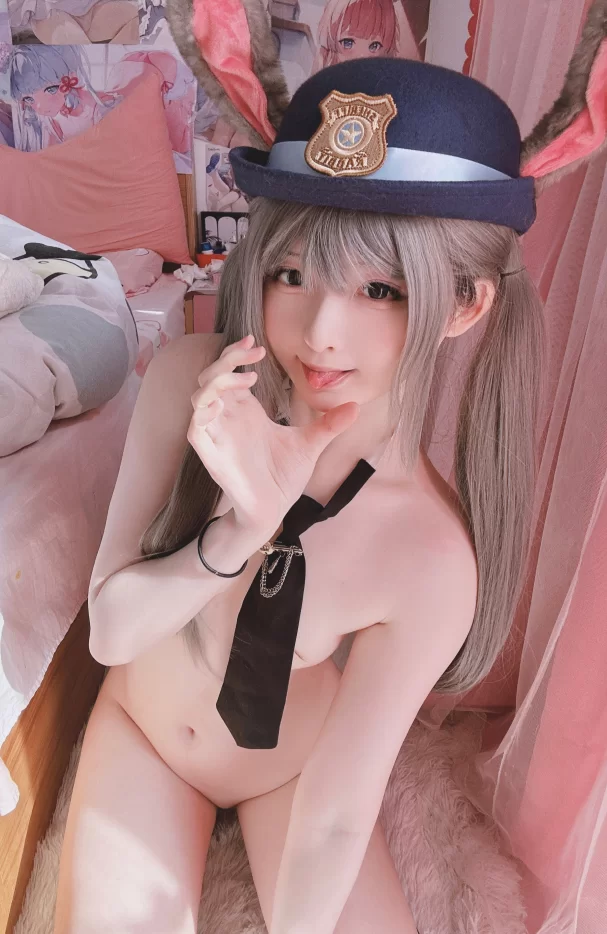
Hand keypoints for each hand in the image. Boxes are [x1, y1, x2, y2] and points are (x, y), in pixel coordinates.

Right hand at [188, 335, 358, 536]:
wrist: (273, 510)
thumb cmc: (283, 478)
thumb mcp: (311, 445)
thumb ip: (329, 425)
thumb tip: (356, 407)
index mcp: (245, 411)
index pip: (231, 372)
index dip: (237, 354)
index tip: (257, 345)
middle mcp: (228, 418)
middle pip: (212, 376)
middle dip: (227, 358)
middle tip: (253, 352)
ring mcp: (217, 435)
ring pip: (200, 396)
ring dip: (217, 381)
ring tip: (246, 380)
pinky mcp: (212, 454)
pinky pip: (196, 428)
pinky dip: (203, 412)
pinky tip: (222, 405)